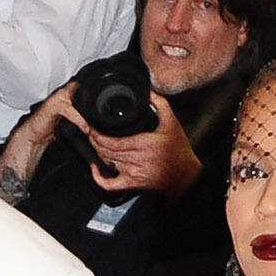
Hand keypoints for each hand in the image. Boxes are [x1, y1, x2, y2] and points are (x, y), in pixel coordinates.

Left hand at [83, 90, 197, 193]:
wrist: (186, 175)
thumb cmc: (179, 151)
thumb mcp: (172, 122)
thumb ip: (160, 104)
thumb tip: (149, 91)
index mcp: (143, 144)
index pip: (110, 140)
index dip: (95, 134)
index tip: (90, 125)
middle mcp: (136, 160)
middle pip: (104, 150)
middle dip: (93, 140)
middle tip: (90, 130)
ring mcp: (133, 173)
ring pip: (106, 162)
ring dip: (97, 152)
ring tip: (95, 142)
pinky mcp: (132, 183)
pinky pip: (110, 185)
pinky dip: (99, 178)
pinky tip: (96, 168)